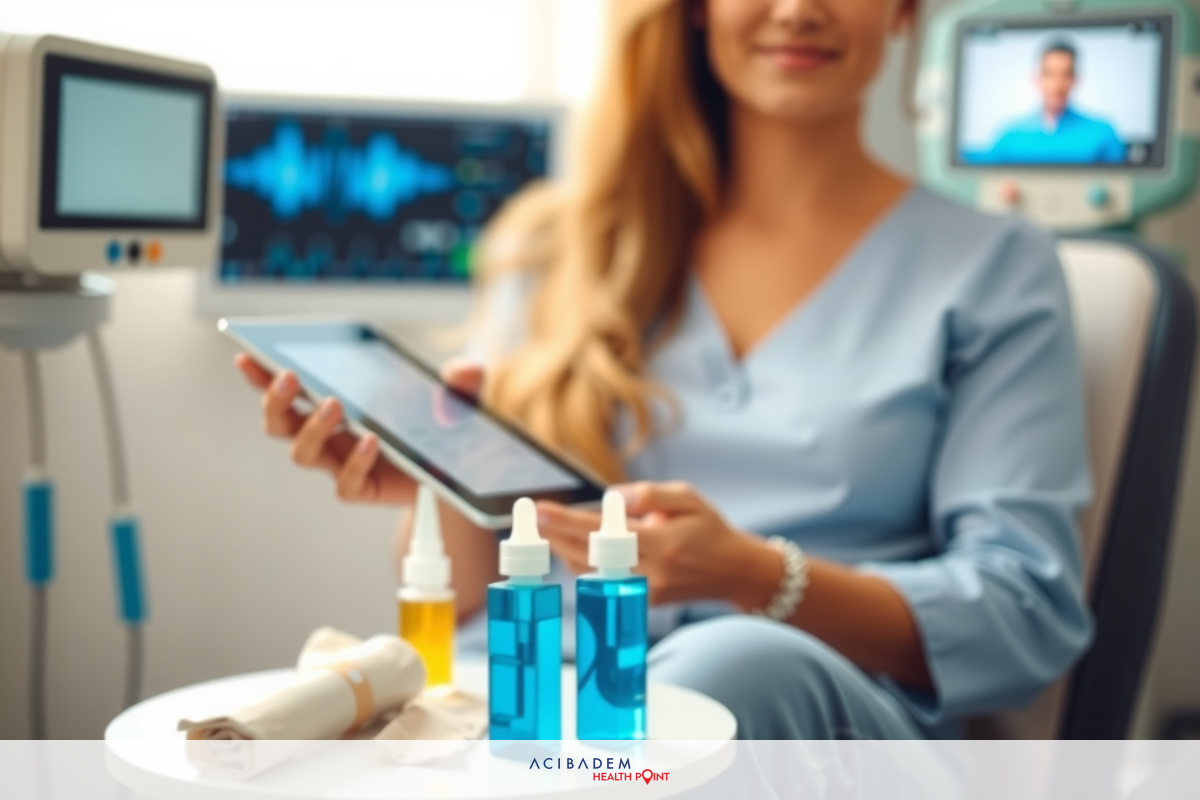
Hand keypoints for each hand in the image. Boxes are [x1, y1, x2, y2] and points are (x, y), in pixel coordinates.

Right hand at [235, 353, 484, 504]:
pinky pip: (345, 483)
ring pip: (303, 453)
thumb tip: (462, 370)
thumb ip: (462, 382)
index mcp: (335, 403)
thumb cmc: (445, 431)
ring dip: (311, 428)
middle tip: (289, 378)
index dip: (262, 374)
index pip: (288, 388)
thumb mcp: (459, 399)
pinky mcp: (362, 488)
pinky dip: (354, 462)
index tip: (248, 355)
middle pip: (281, 422)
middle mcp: (330, 434)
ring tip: (334, 406)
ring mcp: (342, 462)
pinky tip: (371, 442)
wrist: (461, 478)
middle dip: (276, 400)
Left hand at [536, 481, 781, 606]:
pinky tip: (575, 545)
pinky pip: (604, 581)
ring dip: (565, 550)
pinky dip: (585, 563)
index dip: (567, 522)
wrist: (735, 572)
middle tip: (532, 517)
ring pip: (591, 573)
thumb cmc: (710, 529)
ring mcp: (646, 592)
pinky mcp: (643, 603)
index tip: (540, 510)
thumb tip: (610, 498)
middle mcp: (652, 573)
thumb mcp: (688, 498)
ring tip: (549, 528)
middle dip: (555, 537)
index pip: (604, 533)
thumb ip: (649, 494)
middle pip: (588, 557)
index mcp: (663, 544)